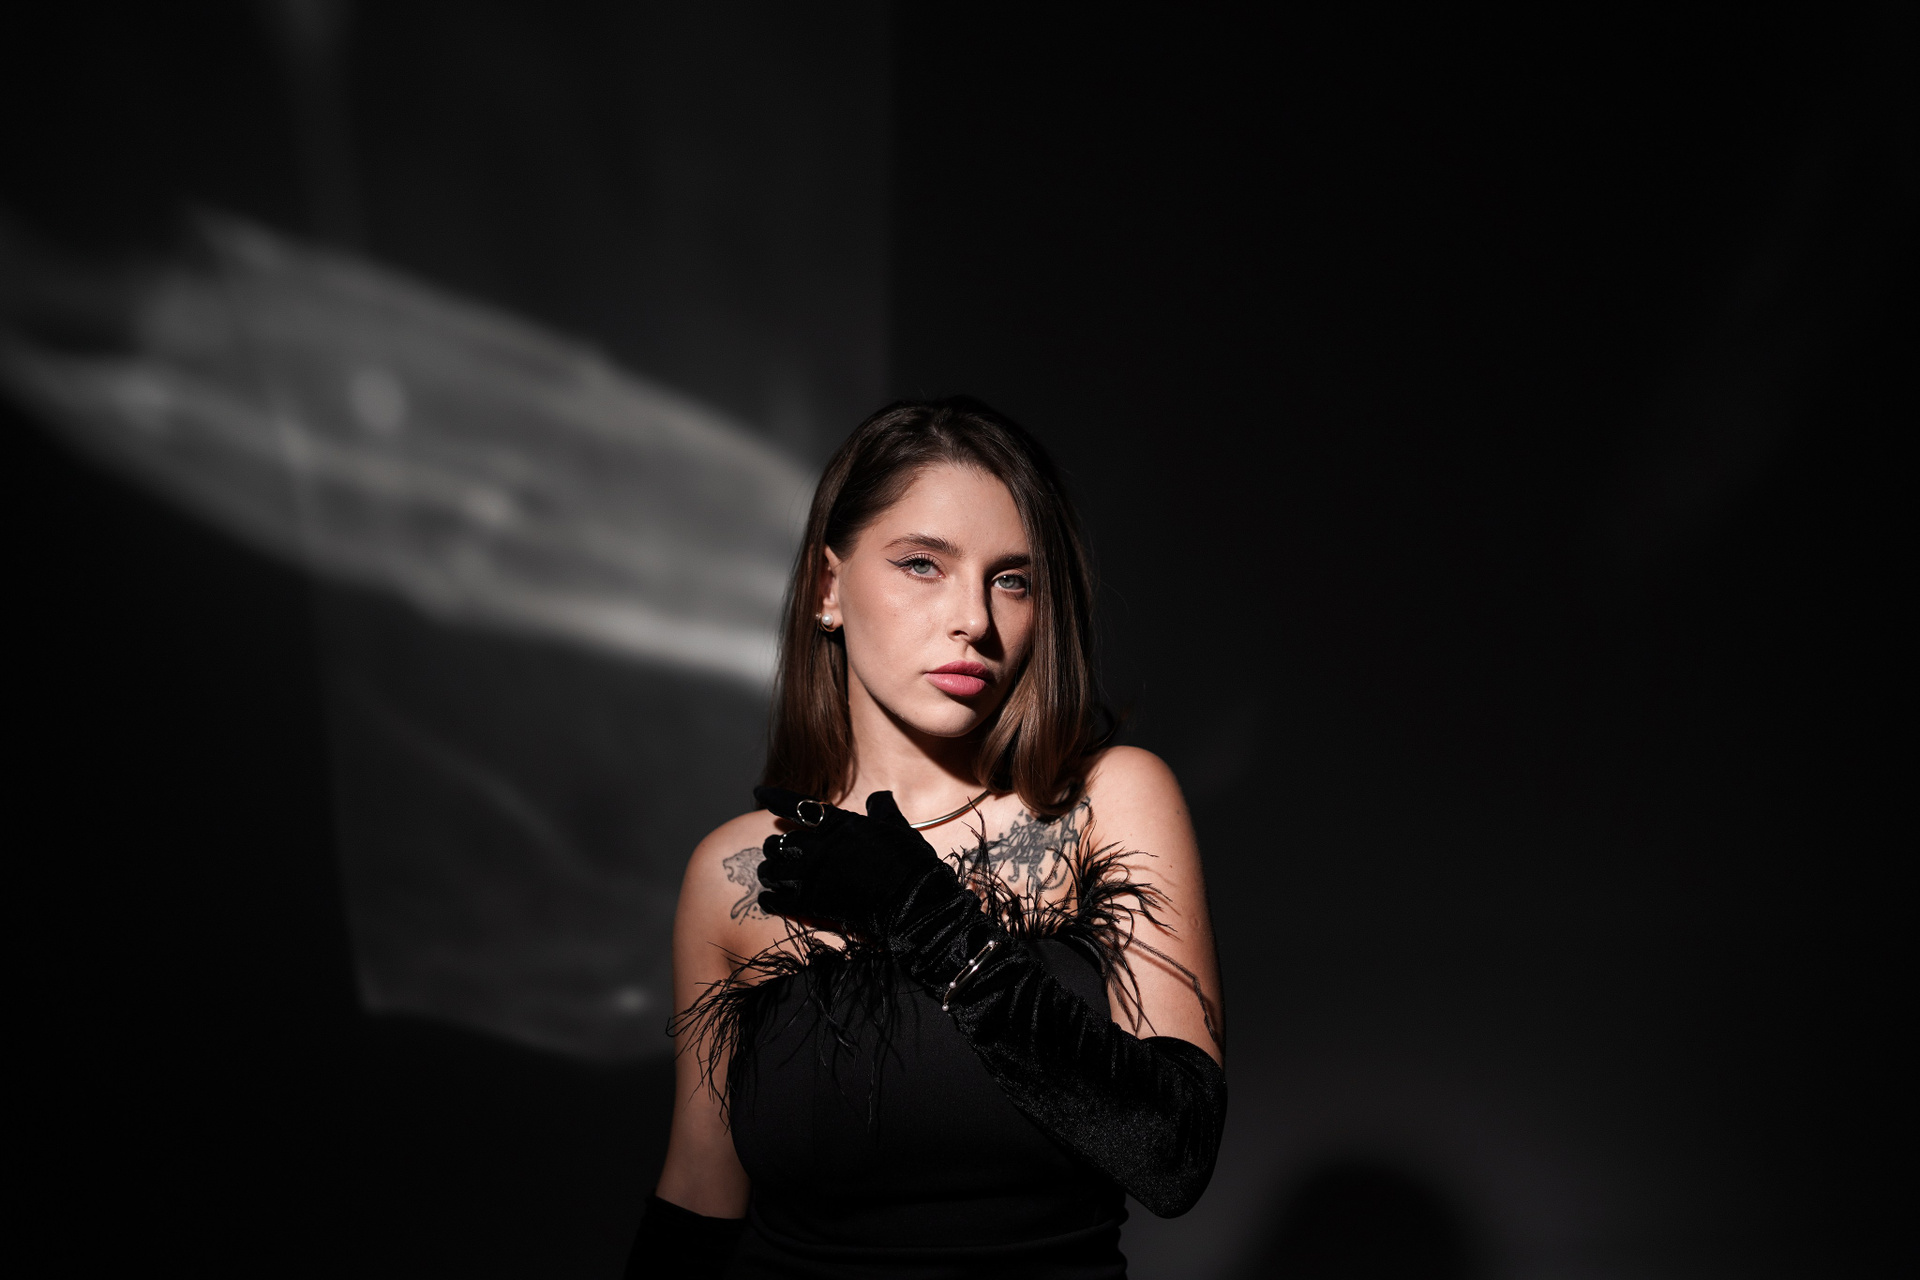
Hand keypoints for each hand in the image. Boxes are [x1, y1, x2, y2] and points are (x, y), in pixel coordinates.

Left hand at [752, 787, 960, 936]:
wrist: (914, 902)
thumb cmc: (910, 863)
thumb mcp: (897, 827)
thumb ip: (882, 809)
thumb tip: (880, 796)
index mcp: (838, 824)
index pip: (797, 805)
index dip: (775, 798)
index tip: (760, 792)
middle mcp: (819, 847)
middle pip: (779, 842)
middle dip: (774, 846)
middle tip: (774, 850)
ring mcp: (813, 876)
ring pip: (773, 870)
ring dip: (769, 871)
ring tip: (768, 874)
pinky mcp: (812, 903)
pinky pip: (777, 899)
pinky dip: (769, 898)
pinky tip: (766, 899)